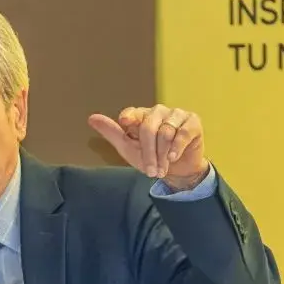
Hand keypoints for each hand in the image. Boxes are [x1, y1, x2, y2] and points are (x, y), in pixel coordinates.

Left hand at [88, 105, 209, 190]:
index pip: (132, 114)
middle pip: (149, 127)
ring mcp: (176, 114)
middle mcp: (158, 111)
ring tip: (163, 168)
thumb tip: (91, 118)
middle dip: (149, 153)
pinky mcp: (192, 121)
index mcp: (141, 115)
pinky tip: (173, 157)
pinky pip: (182, 133)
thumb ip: (113, 133)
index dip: (129, 118)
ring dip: (163, 155)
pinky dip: (176, 148)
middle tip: (151, 171)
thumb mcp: (129, 149)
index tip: (125, 124)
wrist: (178, 171)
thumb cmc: (152, 158)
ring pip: (165, 132)